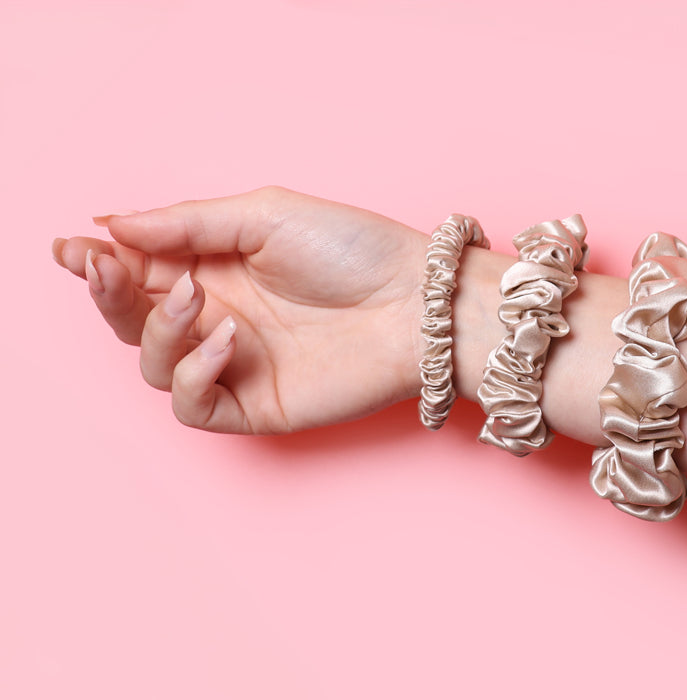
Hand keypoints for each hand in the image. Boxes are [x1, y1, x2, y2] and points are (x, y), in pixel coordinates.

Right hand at [53, 186, 427, 432]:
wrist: (417, 304)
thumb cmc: (354, 250)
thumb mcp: (264, 216)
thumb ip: (187, 223)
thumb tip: (110, 223)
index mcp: (216, 269)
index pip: (138, 270)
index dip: (98, 261)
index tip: (71, 246)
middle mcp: (218, 317)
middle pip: (133, 319)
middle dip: (108, 293)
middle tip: (104, 267)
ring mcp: (236, 364)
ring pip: (153, 364)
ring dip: (159, 328)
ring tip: (199, 297)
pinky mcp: (256, 404)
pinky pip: (193, 405)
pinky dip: (193, 374)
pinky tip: (225, 340)